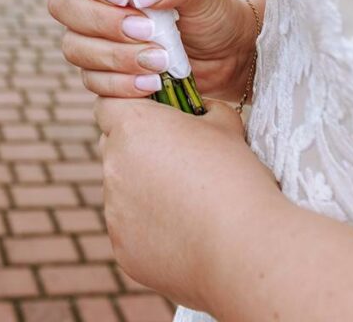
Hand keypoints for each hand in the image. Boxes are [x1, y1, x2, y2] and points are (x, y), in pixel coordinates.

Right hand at [50, 0, 261, 100]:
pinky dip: (120, 84)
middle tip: (146, 29)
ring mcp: (93, 37)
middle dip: (102, 21)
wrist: (228, 56)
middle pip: (61, 4)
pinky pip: (91, 80)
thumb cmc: (212, 12)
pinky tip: (151, 82)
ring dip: (114, 55)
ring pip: (73, 46)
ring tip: (159, 60)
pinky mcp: (102, 72)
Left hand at [95, 97, 280, 309]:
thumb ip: (201, 109)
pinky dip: (149, 228)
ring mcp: (113, 208)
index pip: (107, 106)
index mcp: (132, 125)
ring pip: (120, 190)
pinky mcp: (121, 246)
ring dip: (143, 190)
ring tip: (187, 202)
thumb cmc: (236, 176)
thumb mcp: (225, 124)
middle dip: (134, 149)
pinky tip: (184, 233)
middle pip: (112, 147)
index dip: (127, 110)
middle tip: (173, 159)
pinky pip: (129, 228)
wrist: (245, 246)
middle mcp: (113, 164)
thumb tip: (199, 110)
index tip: (151, 119)